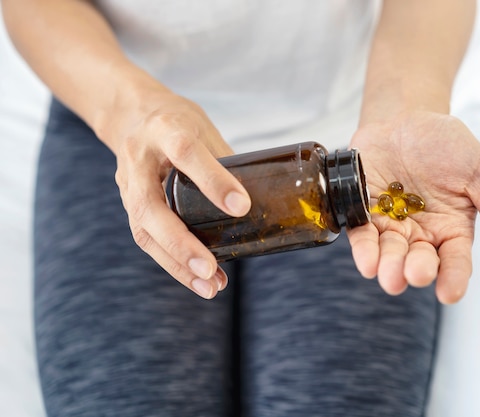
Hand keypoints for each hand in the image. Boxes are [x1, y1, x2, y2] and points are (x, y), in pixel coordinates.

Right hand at [106, 90, 250, 298]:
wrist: (128, 114)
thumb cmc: (175, 120)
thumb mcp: (204, 128)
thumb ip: (226, 162)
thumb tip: (262, 199)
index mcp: (165, 129)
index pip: (186, 153)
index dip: (212, 180)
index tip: (241, 206)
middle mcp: (139, 159)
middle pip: (151, 207)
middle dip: (181, 243)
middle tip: (210, 270)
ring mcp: (128, 184)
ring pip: (144, 231)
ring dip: (176, 264)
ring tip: (209, 287)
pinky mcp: (128, 203)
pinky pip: (146, 237)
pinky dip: (172, 262)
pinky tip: (198, 280)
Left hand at [347, 110, 479, 303]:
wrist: (407, 116)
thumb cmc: (447, 145)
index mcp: (452, 229)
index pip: (455, 260)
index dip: (453, 278)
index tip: (450, 294)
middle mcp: (421, 233)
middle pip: (419, 259)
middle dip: (416, 269)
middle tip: (415, 274)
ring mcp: (391, 225)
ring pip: (390, 253)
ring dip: (388, 266)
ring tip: (388, 276)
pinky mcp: (364, 213)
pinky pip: (363, 235)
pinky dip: (364, 249)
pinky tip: (367, 262)